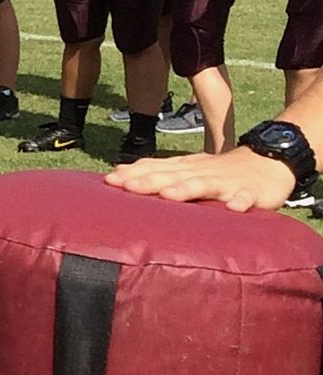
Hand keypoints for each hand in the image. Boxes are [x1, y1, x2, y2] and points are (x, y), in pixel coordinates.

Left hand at [104, 147, 297, 211]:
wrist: (269, 161)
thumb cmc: (218, 170)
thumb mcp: (186, 168)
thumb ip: (156, 172)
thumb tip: (118, 173)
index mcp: (186, 168)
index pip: (157, 168)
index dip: (134, 173)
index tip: (110, 180)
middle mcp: (202, 173)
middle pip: (174, 176)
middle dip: (150, 181)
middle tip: (126, 186)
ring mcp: (227, 182)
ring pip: (205, 185)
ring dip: (187, 189)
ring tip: (168, 195)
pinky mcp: (253, 193)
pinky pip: (246, 198)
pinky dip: (240, 201)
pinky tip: (233, 208)